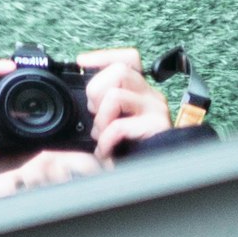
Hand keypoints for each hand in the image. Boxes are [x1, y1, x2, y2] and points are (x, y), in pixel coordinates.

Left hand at [0, 52, 175, 200]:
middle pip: (120, 70)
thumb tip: (83, 101)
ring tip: (102, 135)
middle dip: (96, 89)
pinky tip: (107, 150)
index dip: (103, 56)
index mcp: (138, 92)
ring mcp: (156, 110)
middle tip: (93, 112)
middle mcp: (150, 96)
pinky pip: (120, 124)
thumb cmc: (127, 153)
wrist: (149, 179)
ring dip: (100, 118)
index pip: (128, 58)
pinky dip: (106, 140)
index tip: (80, 63)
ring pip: (116, 94)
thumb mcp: (110, 125)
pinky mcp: (157, 126)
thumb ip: (101, 108)